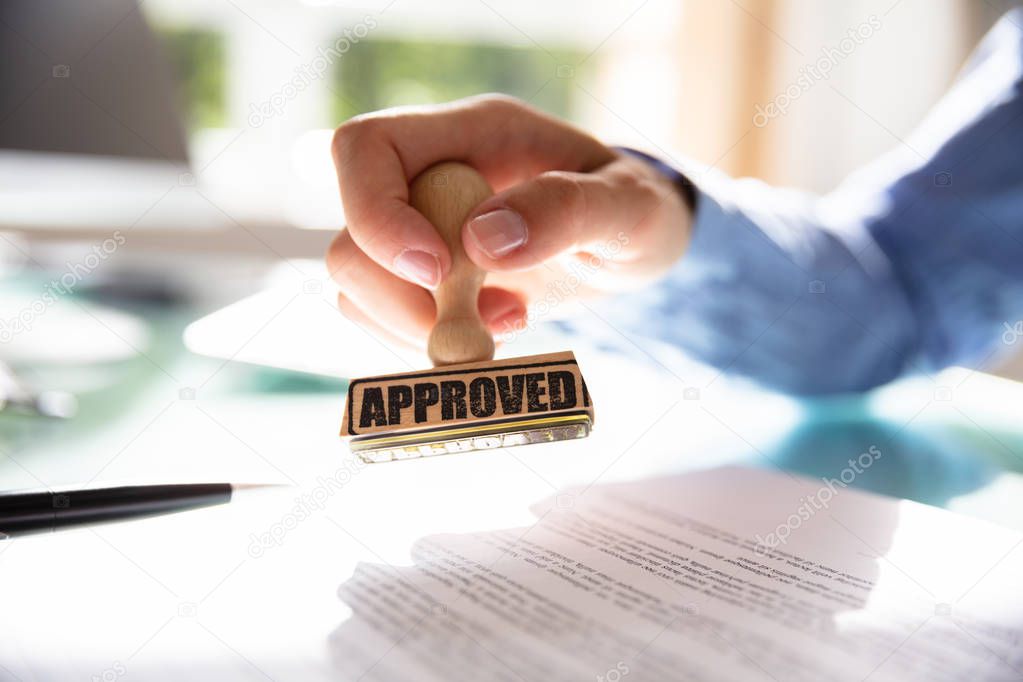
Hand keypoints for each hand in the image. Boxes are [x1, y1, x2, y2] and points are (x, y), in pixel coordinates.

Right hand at [326, 94, 691, 348]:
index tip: (438, 272)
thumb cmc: (636, 212)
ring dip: (415, 325)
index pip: (366, 148)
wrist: (634, 246)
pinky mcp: (426, 280)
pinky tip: (495, 326)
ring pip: (357, 283)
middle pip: (351, 233)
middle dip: (401, 296)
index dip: (379, 215)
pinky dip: (427, 340)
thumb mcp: (629, 207)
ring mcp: (422, 230)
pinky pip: (383, 316)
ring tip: (503, 322)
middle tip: (480, 318)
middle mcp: (431, 177)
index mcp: (471, 134)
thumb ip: (567, 210)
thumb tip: (484, 241)